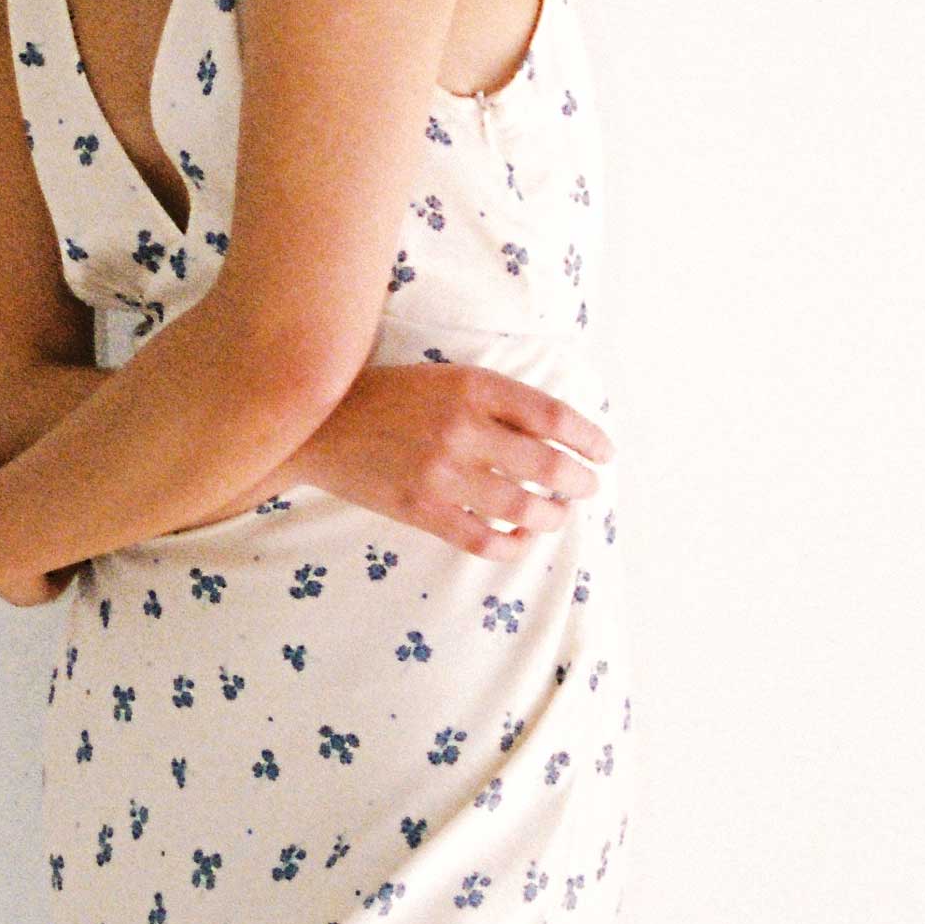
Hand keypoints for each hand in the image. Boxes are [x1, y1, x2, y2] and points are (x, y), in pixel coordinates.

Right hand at [272, 363, 611, 562]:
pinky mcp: (422, 509)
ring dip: (553, 516)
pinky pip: (482, 540)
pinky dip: (512, 545)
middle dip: (580, 482)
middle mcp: (462, 428)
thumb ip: (497, 400)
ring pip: (522, 507)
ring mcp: (442, 472)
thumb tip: (556, 433)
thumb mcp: (446, 378)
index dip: (589, 438)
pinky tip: (521, 539)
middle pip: (548, 465)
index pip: (553, 416)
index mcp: (474, 387)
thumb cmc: (390, 397)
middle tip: (588, 488)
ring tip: (558, 514)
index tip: (604, 452)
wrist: (319, 425)